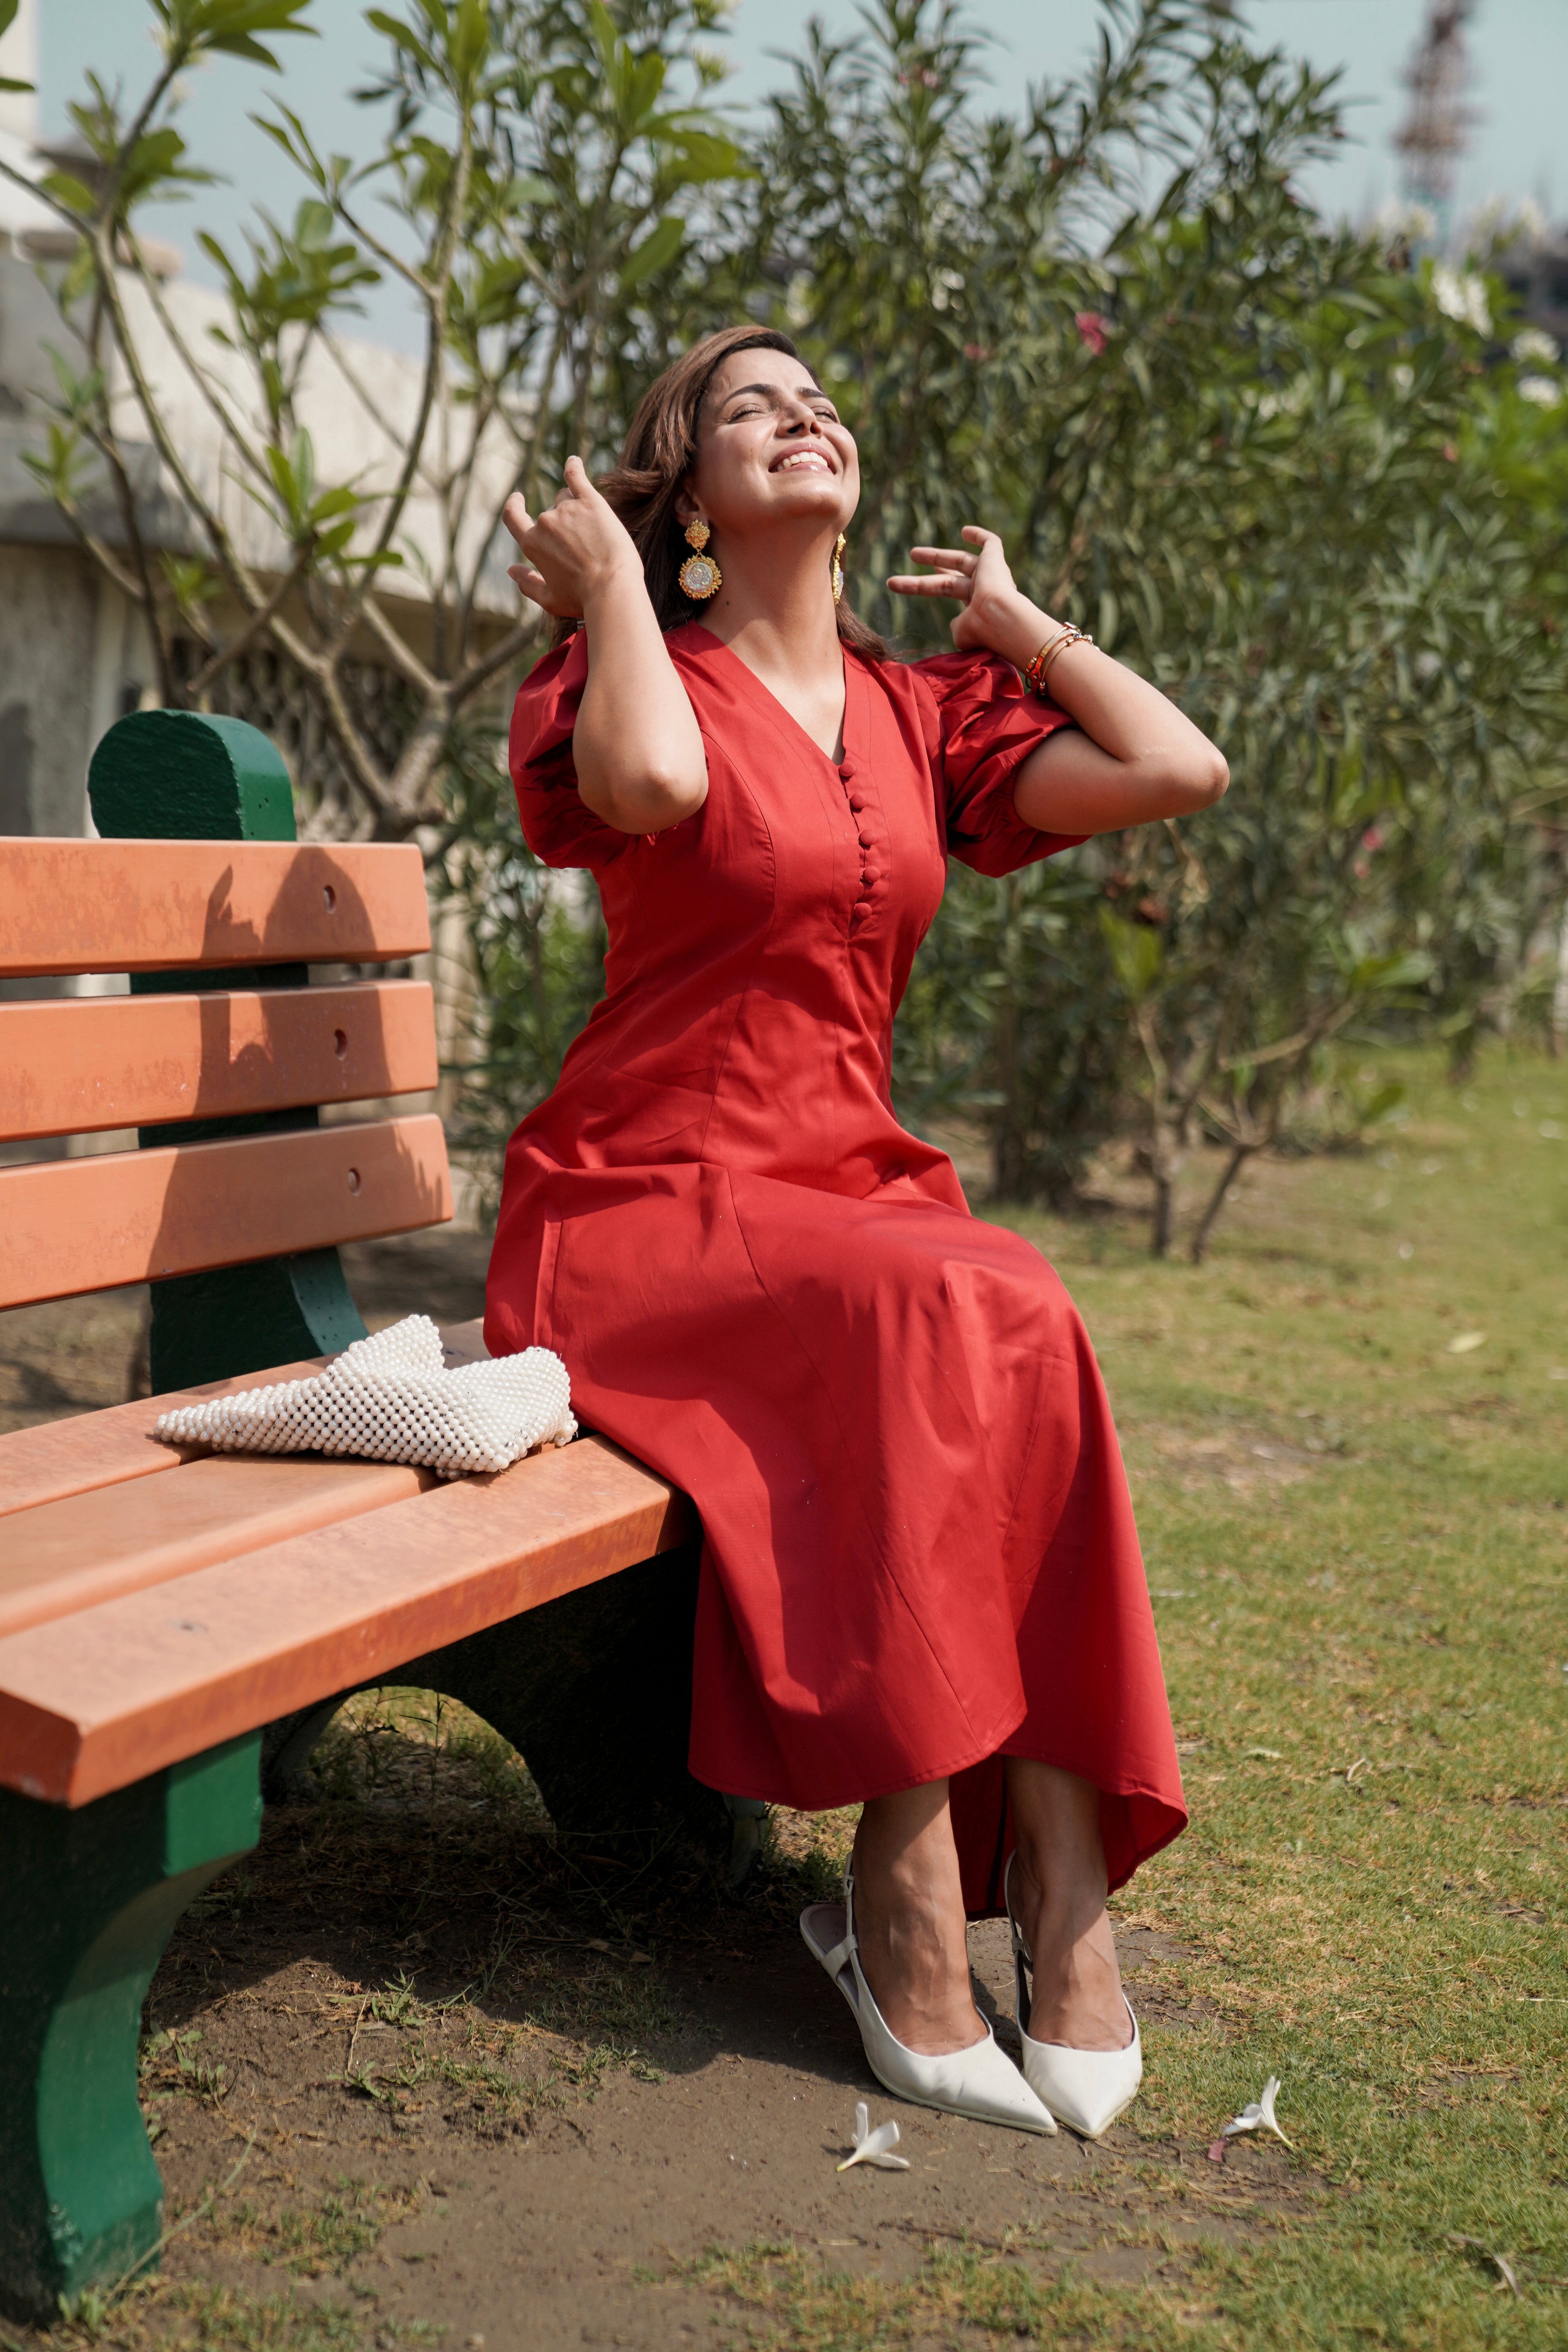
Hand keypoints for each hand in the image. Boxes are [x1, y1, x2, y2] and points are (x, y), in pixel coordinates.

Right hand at [503, 455, 642, 620]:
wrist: (613, 589)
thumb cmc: (583, 600)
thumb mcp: (550, 600)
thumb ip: (527, 584)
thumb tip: (510, 569)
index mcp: (533, 544)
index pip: (513, 517)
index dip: (514, 506)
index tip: (517, 498)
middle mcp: (545, 523)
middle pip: (551, 511)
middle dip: (566, 524)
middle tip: (589, 547)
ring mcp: (567, 510)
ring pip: (566, 498)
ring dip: (576, 507)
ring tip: (596, 533)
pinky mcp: (591, 501)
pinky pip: (576, 475)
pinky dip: (574, 467)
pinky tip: (574, 462)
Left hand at [887, 525, 1029, 653]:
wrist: (997, 616)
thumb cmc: (979, 628)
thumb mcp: (962, 634)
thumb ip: (958, 627)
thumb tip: (955, 624)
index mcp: (976, 606)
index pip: (951, 591)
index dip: (932, 586)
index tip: (916, 584)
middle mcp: (985, 589)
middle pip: (951, 577)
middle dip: (929, 569)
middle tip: (910, 558)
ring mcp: (991, 573)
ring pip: (961, 560)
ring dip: (936, 556)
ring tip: (912, 554)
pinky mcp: (996, 558)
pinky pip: (991, 543)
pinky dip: (980, 536)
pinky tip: (964, 531)